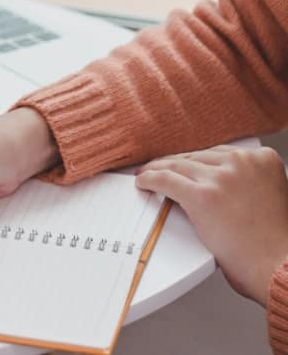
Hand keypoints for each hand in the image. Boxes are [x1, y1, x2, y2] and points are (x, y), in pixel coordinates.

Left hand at [136, 146, 287, 305]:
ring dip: (158, 170)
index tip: (181, 163)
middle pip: (195, 157)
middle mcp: (242, 163)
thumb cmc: (272, 241)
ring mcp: (221, 178)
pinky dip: (149, 180)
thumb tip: (214, 179)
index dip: (193, 160)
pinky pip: (165, 180)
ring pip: (177, 165)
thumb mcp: (268, 194)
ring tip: (146, 175)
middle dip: (174, 164)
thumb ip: (246, 180)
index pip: (217, 152)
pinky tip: (142, 182)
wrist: (277, 265)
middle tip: (158, 169)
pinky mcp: (202, 195)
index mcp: (262, 159)